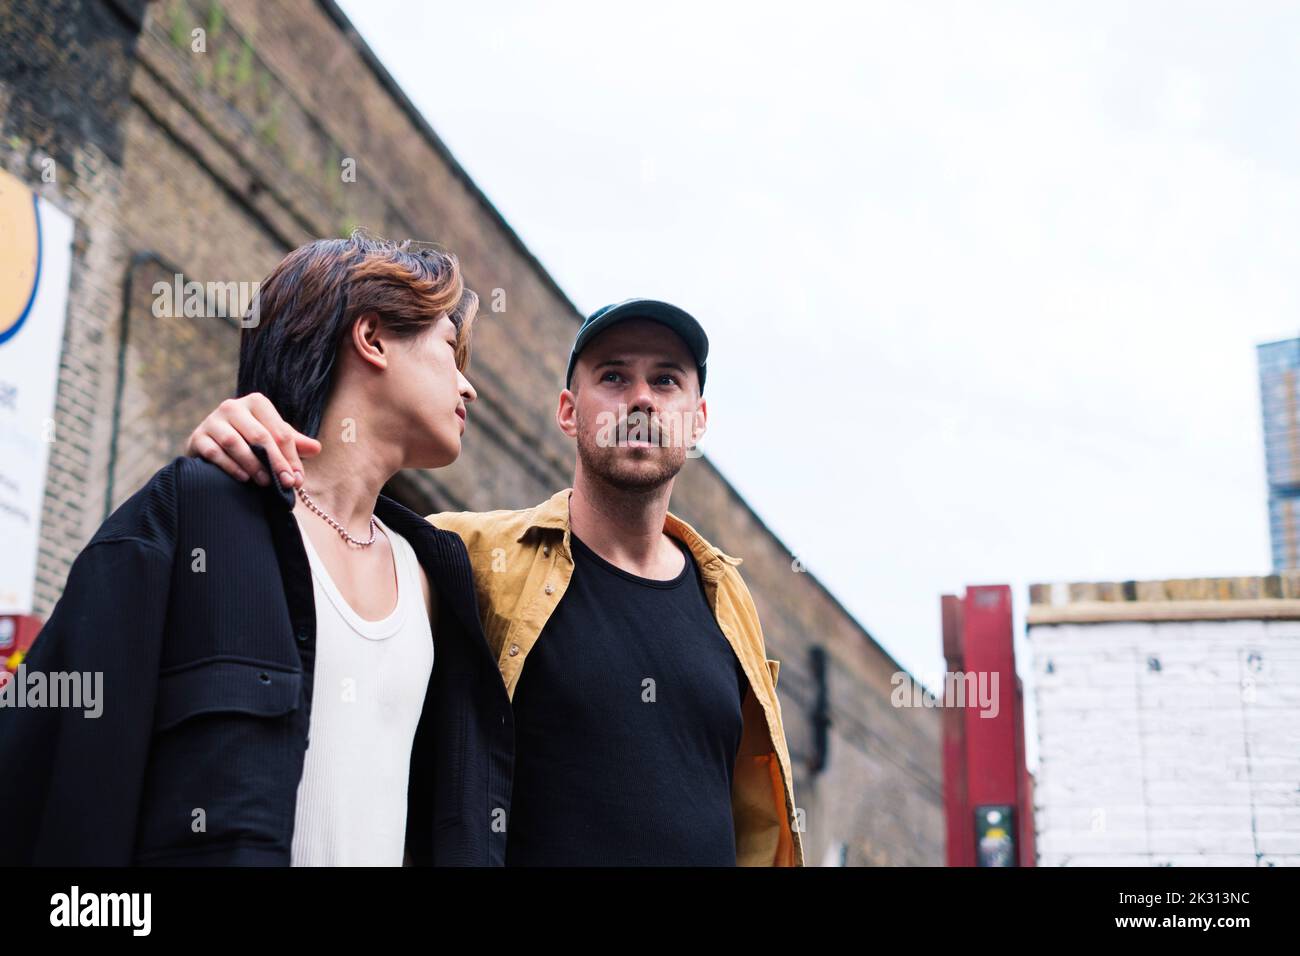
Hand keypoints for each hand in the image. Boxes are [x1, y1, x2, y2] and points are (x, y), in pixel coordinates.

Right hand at [185, 392, 320, 486]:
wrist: (211, 445)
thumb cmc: (248, 440)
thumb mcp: (273, 438)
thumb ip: (293, 443)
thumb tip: (316, 448)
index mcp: (256, 403)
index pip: (279, 431)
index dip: (291, 456)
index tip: (297, 478)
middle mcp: (232, 407)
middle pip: (260, 436)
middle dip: (275, 462)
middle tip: (285, 483)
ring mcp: (212, 421)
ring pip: (235, 443)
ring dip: (253, 464)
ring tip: (265, 482)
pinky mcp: (197, 438)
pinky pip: (214, 452)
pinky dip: (230, 466)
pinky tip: (244, 478)